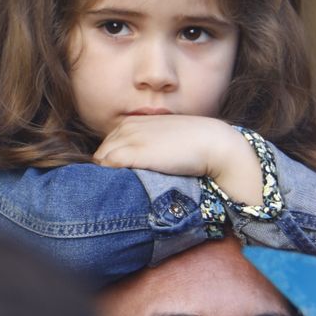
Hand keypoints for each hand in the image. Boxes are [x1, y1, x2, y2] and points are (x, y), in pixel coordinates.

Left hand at [94, 115, 265, 205]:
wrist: (214, 143)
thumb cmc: (194, 144)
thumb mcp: (165, 140)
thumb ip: (148, 147)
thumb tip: (141, 166)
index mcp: (133, 122)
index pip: (108, 146)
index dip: (111, 164)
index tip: (121, 179)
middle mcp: (127, 127)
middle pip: (101, 153)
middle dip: (105, 170)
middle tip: (117, 189)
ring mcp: (128, 139)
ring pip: (101, 160)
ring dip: (106, 176)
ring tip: (118, 193)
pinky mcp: (133, 152)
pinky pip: (107, 166)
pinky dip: (108, 178)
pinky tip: (119, 190)